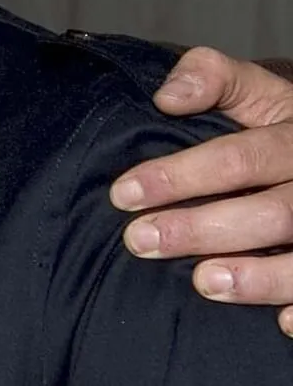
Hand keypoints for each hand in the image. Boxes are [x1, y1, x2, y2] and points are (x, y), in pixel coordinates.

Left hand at [110, 47, 292, 332]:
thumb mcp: (253, 89)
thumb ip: (210, 77)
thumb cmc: (277, 122)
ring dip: (258, 276)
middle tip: (140, 242)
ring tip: (203, 282)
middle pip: (271, 211)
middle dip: (202, 229)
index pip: (238, 158)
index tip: (123, 193)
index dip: (180, 176)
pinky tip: (279, 322)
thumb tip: (166, 98)